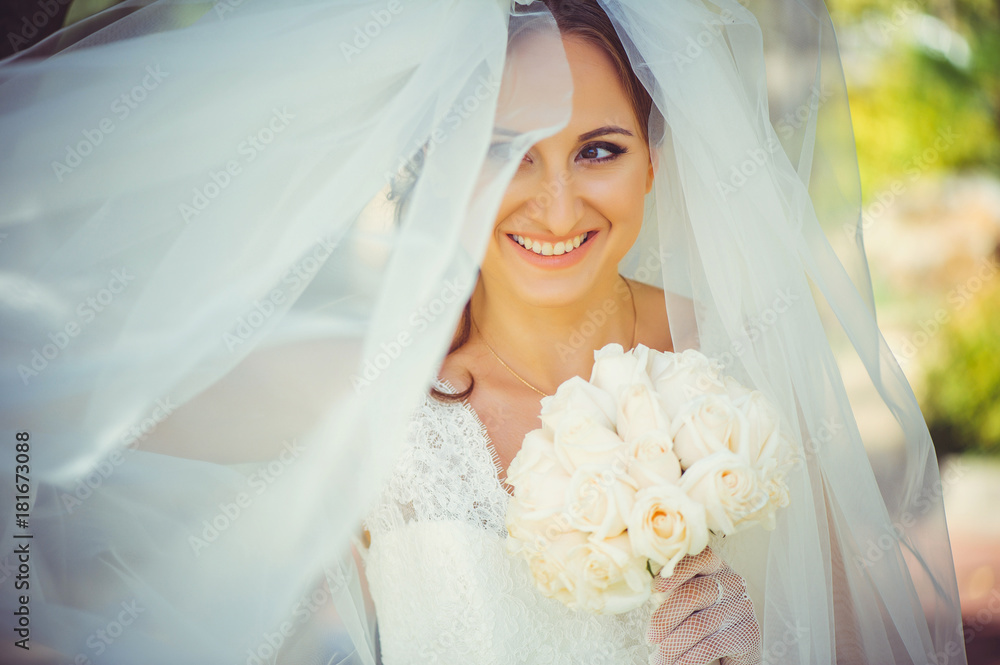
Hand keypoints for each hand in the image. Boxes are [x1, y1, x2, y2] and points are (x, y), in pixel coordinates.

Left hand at [647, 547, 760, 664]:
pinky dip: (689, 657)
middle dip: (665, 618)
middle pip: (694, 594)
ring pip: (699, 624)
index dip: (677, 570)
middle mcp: (732, 582)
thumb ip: (671, 591)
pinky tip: (677, 663)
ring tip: (658, 659)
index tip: (655, 588)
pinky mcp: (749, 633)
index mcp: (715, 566)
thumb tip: (642, 590)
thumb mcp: (684, 601)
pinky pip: (712, 645)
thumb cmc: (699, 619)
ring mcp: (743, 607)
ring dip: (673, 645)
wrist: (730, 652)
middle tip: (650, 638)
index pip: (700, 557)